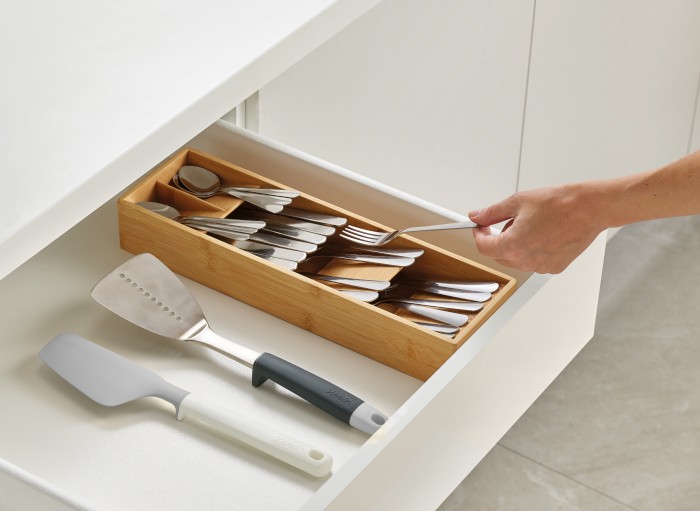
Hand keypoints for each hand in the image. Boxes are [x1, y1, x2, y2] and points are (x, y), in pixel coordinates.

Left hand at [468, 184, 605, 273]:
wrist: (590, 208)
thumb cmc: (559, 203)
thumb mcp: (517, 202)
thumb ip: (492, 213)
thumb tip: (477, 216)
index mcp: (513, 246)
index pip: (484, 247)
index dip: (479, 235)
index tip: (481, 227)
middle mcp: (526, 261)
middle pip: (499, 256)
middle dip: (498, 239)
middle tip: (508, 221)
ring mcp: (541, 266)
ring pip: (517, 260)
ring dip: (515, 245)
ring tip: (529, 224)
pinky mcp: (555, 267)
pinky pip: (534, 261)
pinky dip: (532, 250)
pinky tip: (542, 234)